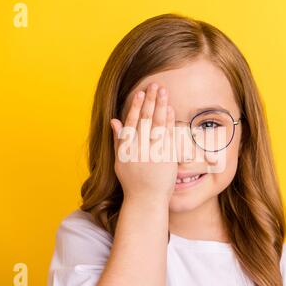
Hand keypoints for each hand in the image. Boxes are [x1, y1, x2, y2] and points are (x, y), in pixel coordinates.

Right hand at [110, 82, 176, 203]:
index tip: (140, 93)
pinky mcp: (166, 157)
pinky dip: (169, 122)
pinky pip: (169, 136)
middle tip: (154, 85)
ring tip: (163, 91)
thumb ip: (118, 140)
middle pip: (146, 120)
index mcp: (127, 148)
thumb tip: (114, 120)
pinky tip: (171, 109)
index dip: (136, 106)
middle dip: (150, 101)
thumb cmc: (132, 181)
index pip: (132, 122)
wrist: (146, 200)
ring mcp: (154, 152)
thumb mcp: (120, 161)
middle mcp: (140, 148)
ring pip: (158, 124)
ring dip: (161, 106)